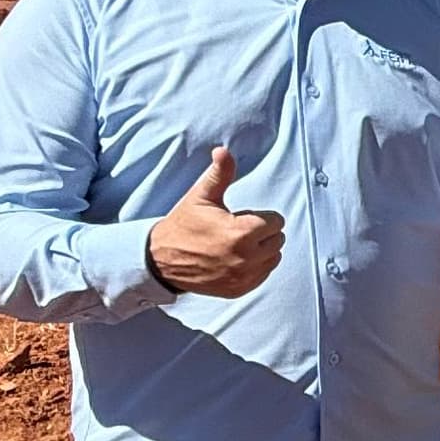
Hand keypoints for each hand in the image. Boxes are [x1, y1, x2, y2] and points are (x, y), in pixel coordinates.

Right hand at [147, 145, 285, 298]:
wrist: (161, 260)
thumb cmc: (184, 225)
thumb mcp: (201, 196)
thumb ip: (220, 173)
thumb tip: (223, 150)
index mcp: (242, 232)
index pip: (276, 221)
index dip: (260, 216)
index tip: (241, 217)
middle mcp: (247, 258)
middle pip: (278, 240)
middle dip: (263, 232)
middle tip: (238, 230)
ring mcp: (244, 277)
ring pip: (273, 258)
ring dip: (262, 250)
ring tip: (237, 244)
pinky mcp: (239, 290)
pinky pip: (263, 275)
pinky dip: (255, 267)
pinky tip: (236, 259)